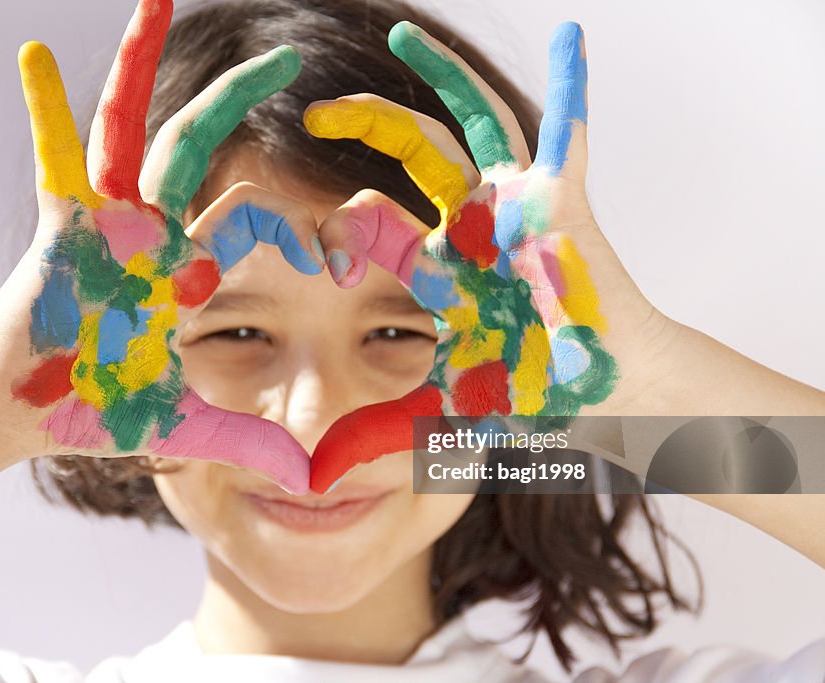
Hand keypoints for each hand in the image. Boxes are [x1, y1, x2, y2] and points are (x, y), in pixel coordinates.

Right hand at [0, 0, 322, 492]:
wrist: (27, 412)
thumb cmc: (100, 409)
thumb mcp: (188, 426)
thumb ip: (250, 445)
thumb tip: (313, 483)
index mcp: (188, 268)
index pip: (257, 221)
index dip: (299, 230)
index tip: (332, 257)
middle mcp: (153, 232)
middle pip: (202, 146)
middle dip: (241, 95)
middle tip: (288, 53)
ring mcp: (107, 224)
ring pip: (134, 130)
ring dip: (140, 64)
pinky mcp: (62, 229)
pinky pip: (55, 161)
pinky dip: (45, 112)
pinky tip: (32, 56)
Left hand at [303, 21, 665, 492]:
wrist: (604, 395)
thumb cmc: (534, 397)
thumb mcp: (444, 408)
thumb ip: (383, 432)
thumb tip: (312, 484)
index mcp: (437, 264)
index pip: (371, 224)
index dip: (341, 230)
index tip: (321, 251)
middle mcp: (470, 224)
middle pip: (410, 156)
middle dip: (364, 126)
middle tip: (313, 110)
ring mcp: (513, 206)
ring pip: (466, 125)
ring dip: (438, 77)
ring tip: (397, 36)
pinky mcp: (559, 200)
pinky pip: (564, 132)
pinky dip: (570, 87)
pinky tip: (572, 38)